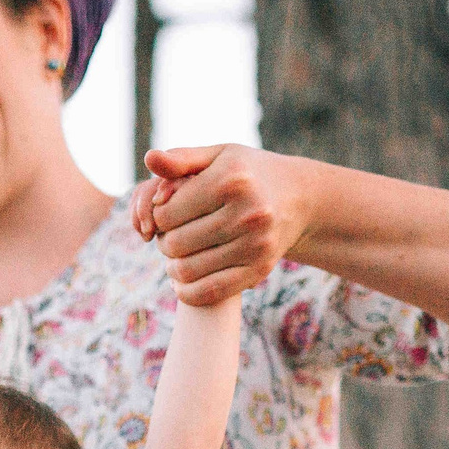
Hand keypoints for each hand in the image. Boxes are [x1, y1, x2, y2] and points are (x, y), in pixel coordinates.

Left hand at [131, 145, 311, 305]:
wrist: (298, 198)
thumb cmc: (247, 173)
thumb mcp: (218, 156)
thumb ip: (181, 159)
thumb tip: (149, 159)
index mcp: (231, 180)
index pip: (166, 213)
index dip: (157, 216)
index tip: (166, 213)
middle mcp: (247, 213)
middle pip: (175, 243)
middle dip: (165, 241)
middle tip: (171, 236)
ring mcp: (256, 244)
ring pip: (187, 270)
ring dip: (173, 267)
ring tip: (178, 255)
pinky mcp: (260, 270)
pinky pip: (209, 292)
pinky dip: (187, 291)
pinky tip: (184, 279)